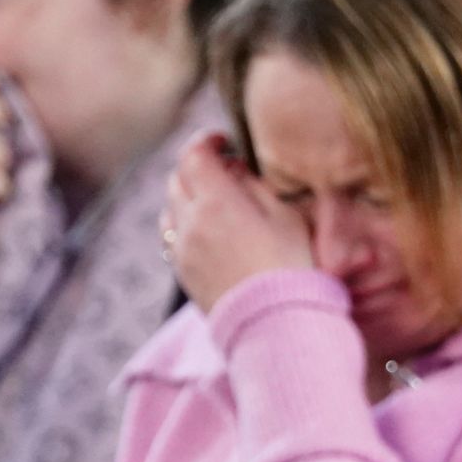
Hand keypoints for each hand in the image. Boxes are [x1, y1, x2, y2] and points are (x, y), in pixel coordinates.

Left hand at [162, 132, 310, 311]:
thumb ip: (256, 187)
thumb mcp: (286, 216)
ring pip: (170, 207)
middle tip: (224, 170)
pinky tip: (209, 231)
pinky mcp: (182, 272)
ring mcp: (182, 249)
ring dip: (188, 195)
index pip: (194, 155)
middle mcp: (190, 222)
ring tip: (215, 202)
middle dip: (197, 167)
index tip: (224, 142)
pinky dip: (184, 223)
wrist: (276, 320)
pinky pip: (172, 236)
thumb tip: (237, 172)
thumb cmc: (291, 265)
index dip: (207, 141)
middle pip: (177, 178)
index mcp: (217, 202)